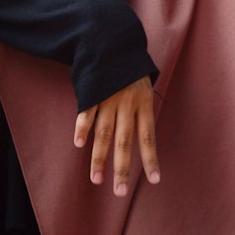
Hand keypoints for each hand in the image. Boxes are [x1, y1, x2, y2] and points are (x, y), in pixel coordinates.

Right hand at [73, 76, 159, 196]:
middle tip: (119, 192)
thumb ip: (142, 110)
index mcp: (143, 103)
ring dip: (99, 158)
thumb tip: (144, 136)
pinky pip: (86, 113)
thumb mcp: (145, 85)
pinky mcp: (93, 92)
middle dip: (122, 168)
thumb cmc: (130, 69)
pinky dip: (82, 128)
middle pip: (124, 141)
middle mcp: (127, 104)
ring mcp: (109, 98)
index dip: (151, 159)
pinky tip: (79, 145)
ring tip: (97, 179)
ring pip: (104, 133)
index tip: (155, 180)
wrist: (114, 42)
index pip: (148, 137)